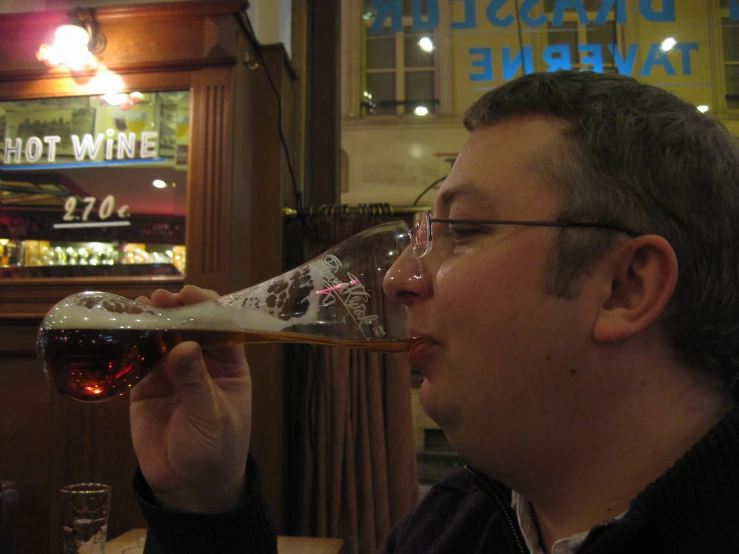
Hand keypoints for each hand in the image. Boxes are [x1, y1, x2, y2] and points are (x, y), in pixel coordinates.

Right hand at [130, 285, 251, 512]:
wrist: (189, 488)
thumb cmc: (215, 452)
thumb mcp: (211, 418)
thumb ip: (196, 384)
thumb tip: (184, 346)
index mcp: (229, 367)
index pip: (222, 329)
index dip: (208, 309)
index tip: (191, 295)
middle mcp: (202, 363)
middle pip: (190, 328)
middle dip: (176, 310)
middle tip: (159, 299)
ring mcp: (173, 373)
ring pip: (162, 339)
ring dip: (151, 322)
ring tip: (138, 308)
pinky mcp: (147, 387)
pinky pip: (139, 360)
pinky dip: (131, 345)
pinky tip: (122, 330)